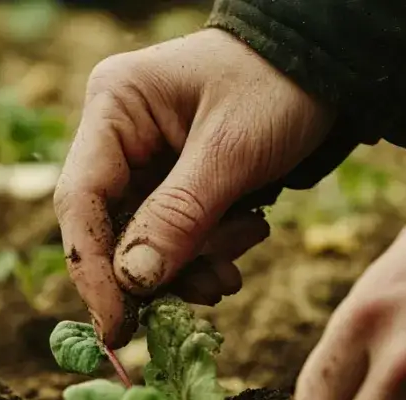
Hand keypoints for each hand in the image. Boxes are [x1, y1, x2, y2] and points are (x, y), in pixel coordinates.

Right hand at [54, 29, 334, 346]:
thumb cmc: (278, 88)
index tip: (119, 325)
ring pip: (148, 243)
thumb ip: (180, 216)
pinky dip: (211, 250)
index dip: (94, 270)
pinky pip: (177, 237)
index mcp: (114, 107)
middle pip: (112, 229)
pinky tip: (249, 231)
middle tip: (215, 285)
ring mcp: (145, 161)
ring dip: (198, 259)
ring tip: (249, 233)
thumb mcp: (232, 152)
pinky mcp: (175, 183)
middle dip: (165, 266)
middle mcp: (118, 135)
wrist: (325, 68)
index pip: (80, 200)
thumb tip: (134, 283)